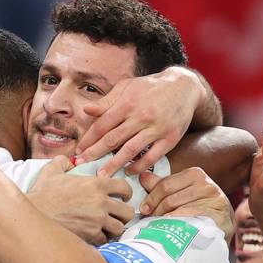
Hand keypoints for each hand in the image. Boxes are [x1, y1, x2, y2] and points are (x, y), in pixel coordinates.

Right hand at [28, 155, 133, 243]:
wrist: (33, 214)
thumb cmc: (42, 193)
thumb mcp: (51, 171)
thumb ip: (62, 162)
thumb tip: (67, 161)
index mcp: (96, 184)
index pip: (125, 188)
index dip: (126, 193)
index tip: (122, 198)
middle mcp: (101, 202)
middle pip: (128, 211)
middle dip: (123, 214)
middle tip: (116, 216)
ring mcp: (97, 220)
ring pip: (119, 228)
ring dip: (114, 229)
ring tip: (106, 228)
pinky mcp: (90, 235)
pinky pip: (105, 239)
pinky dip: (101, 239)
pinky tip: (94, 235)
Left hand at [75, 67, 204, 175]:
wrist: (184, 86)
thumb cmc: (150, 88)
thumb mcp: (127, 88)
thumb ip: (107, 102)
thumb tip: (87, 110)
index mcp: (127, 103)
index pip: (102, 125)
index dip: (88, 139)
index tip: (78, 151)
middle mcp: (141, 116)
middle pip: (113, 139)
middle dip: (95, 154)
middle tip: (81, 165)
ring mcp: (156, 128)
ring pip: (131, 150)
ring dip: (114, 164)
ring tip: (102, 176)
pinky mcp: (170, 138)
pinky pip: (152, 156)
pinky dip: (139, 165)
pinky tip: (128, 171)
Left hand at [140, 167, 234, 241]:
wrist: (222, 224)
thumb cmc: (198, 207)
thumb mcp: (181, 192)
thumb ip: (162, 185)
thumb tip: (142, 176)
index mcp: (194, 174)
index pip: (165, 184)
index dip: (151, 198)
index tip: (144, 209)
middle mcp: (205, 184)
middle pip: (170, 197)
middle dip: (156, 209)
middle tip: (149, 219)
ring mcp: (213, 200)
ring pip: (178, 210)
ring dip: (164, 219)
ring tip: (159, 225)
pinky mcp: (217, 215)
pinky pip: (190, 220)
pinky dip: (177, 225)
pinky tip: (172, 230)